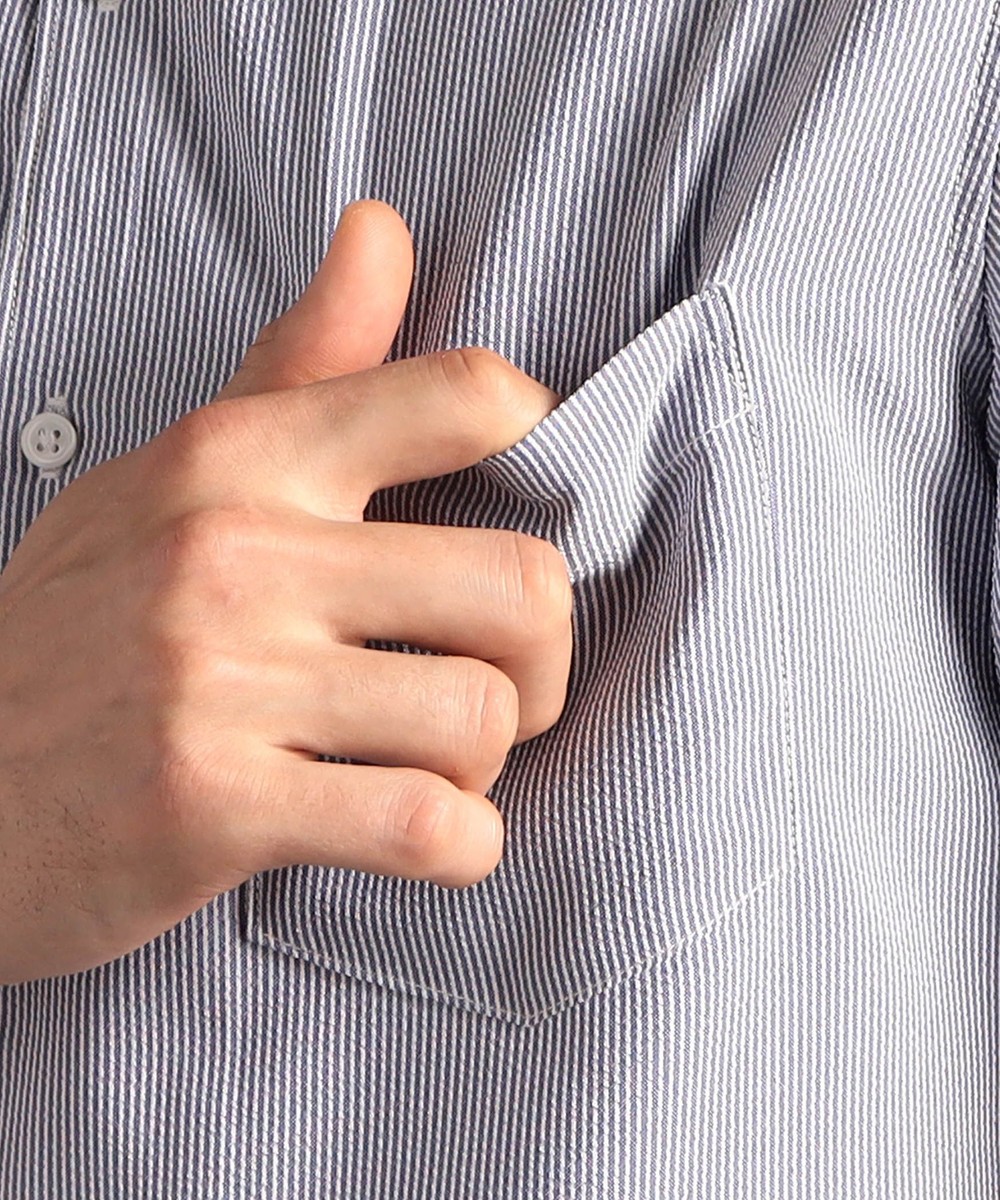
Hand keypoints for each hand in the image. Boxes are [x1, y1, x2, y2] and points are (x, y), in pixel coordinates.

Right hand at [0, 200, 571, 984]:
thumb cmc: (64, 634)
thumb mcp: (169, 476)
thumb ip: (300, 366)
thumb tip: (383, 233)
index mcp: (236, 459)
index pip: (455, 399)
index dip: (539, 445)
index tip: (531, 500)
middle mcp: (236, 555)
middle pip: (520, 586)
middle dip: (543, 657)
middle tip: (507, 684)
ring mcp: (223, 684)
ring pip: (480, 715)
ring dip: (487, 762)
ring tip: (436, 766)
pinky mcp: (214, 808)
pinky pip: (422, 826)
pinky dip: (460, 846)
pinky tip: (426, 836)